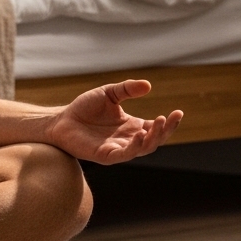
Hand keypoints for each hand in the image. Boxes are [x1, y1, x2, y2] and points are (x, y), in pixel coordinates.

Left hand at [45, 79, 182, 164]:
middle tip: (171, 117)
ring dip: (153, 137)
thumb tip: (148, 85)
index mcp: (132, 126)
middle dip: (165, 130)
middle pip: (154, 140)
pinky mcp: (106, 155)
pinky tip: (140, 135)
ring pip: (143, 148)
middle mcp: (128, 139)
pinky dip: (134, 147)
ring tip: (159, 122)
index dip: (168, 123)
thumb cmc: (84, 108)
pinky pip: (124, 154)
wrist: (61, 120)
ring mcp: (118, 149)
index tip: (179, 112)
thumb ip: (127, 89)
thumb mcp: (109, 93)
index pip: (155, 128)